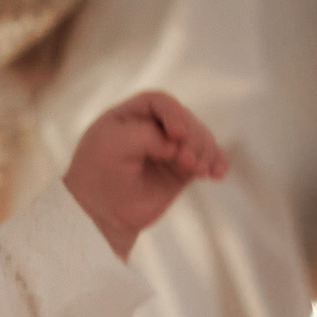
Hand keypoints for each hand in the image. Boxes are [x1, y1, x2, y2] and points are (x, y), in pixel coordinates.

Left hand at [63, 90, 228, 259]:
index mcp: (131, 115)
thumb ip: (146, 135)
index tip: (176, 134)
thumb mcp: (113, 145)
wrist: (101, 214)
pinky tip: (217, 174)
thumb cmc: (99, 174)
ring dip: (206, 150)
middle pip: (185, 119)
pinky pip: (207, 159)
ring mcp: (169, 149)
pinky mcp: (182, 170)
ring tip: (202, 171)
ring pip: (200, 138)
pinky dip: (216, 162)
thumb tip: (176, 144)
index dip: (173, 113)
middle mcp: (152, 128)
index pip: (160, 102)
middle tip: (187, 160)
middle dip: (192, 137)